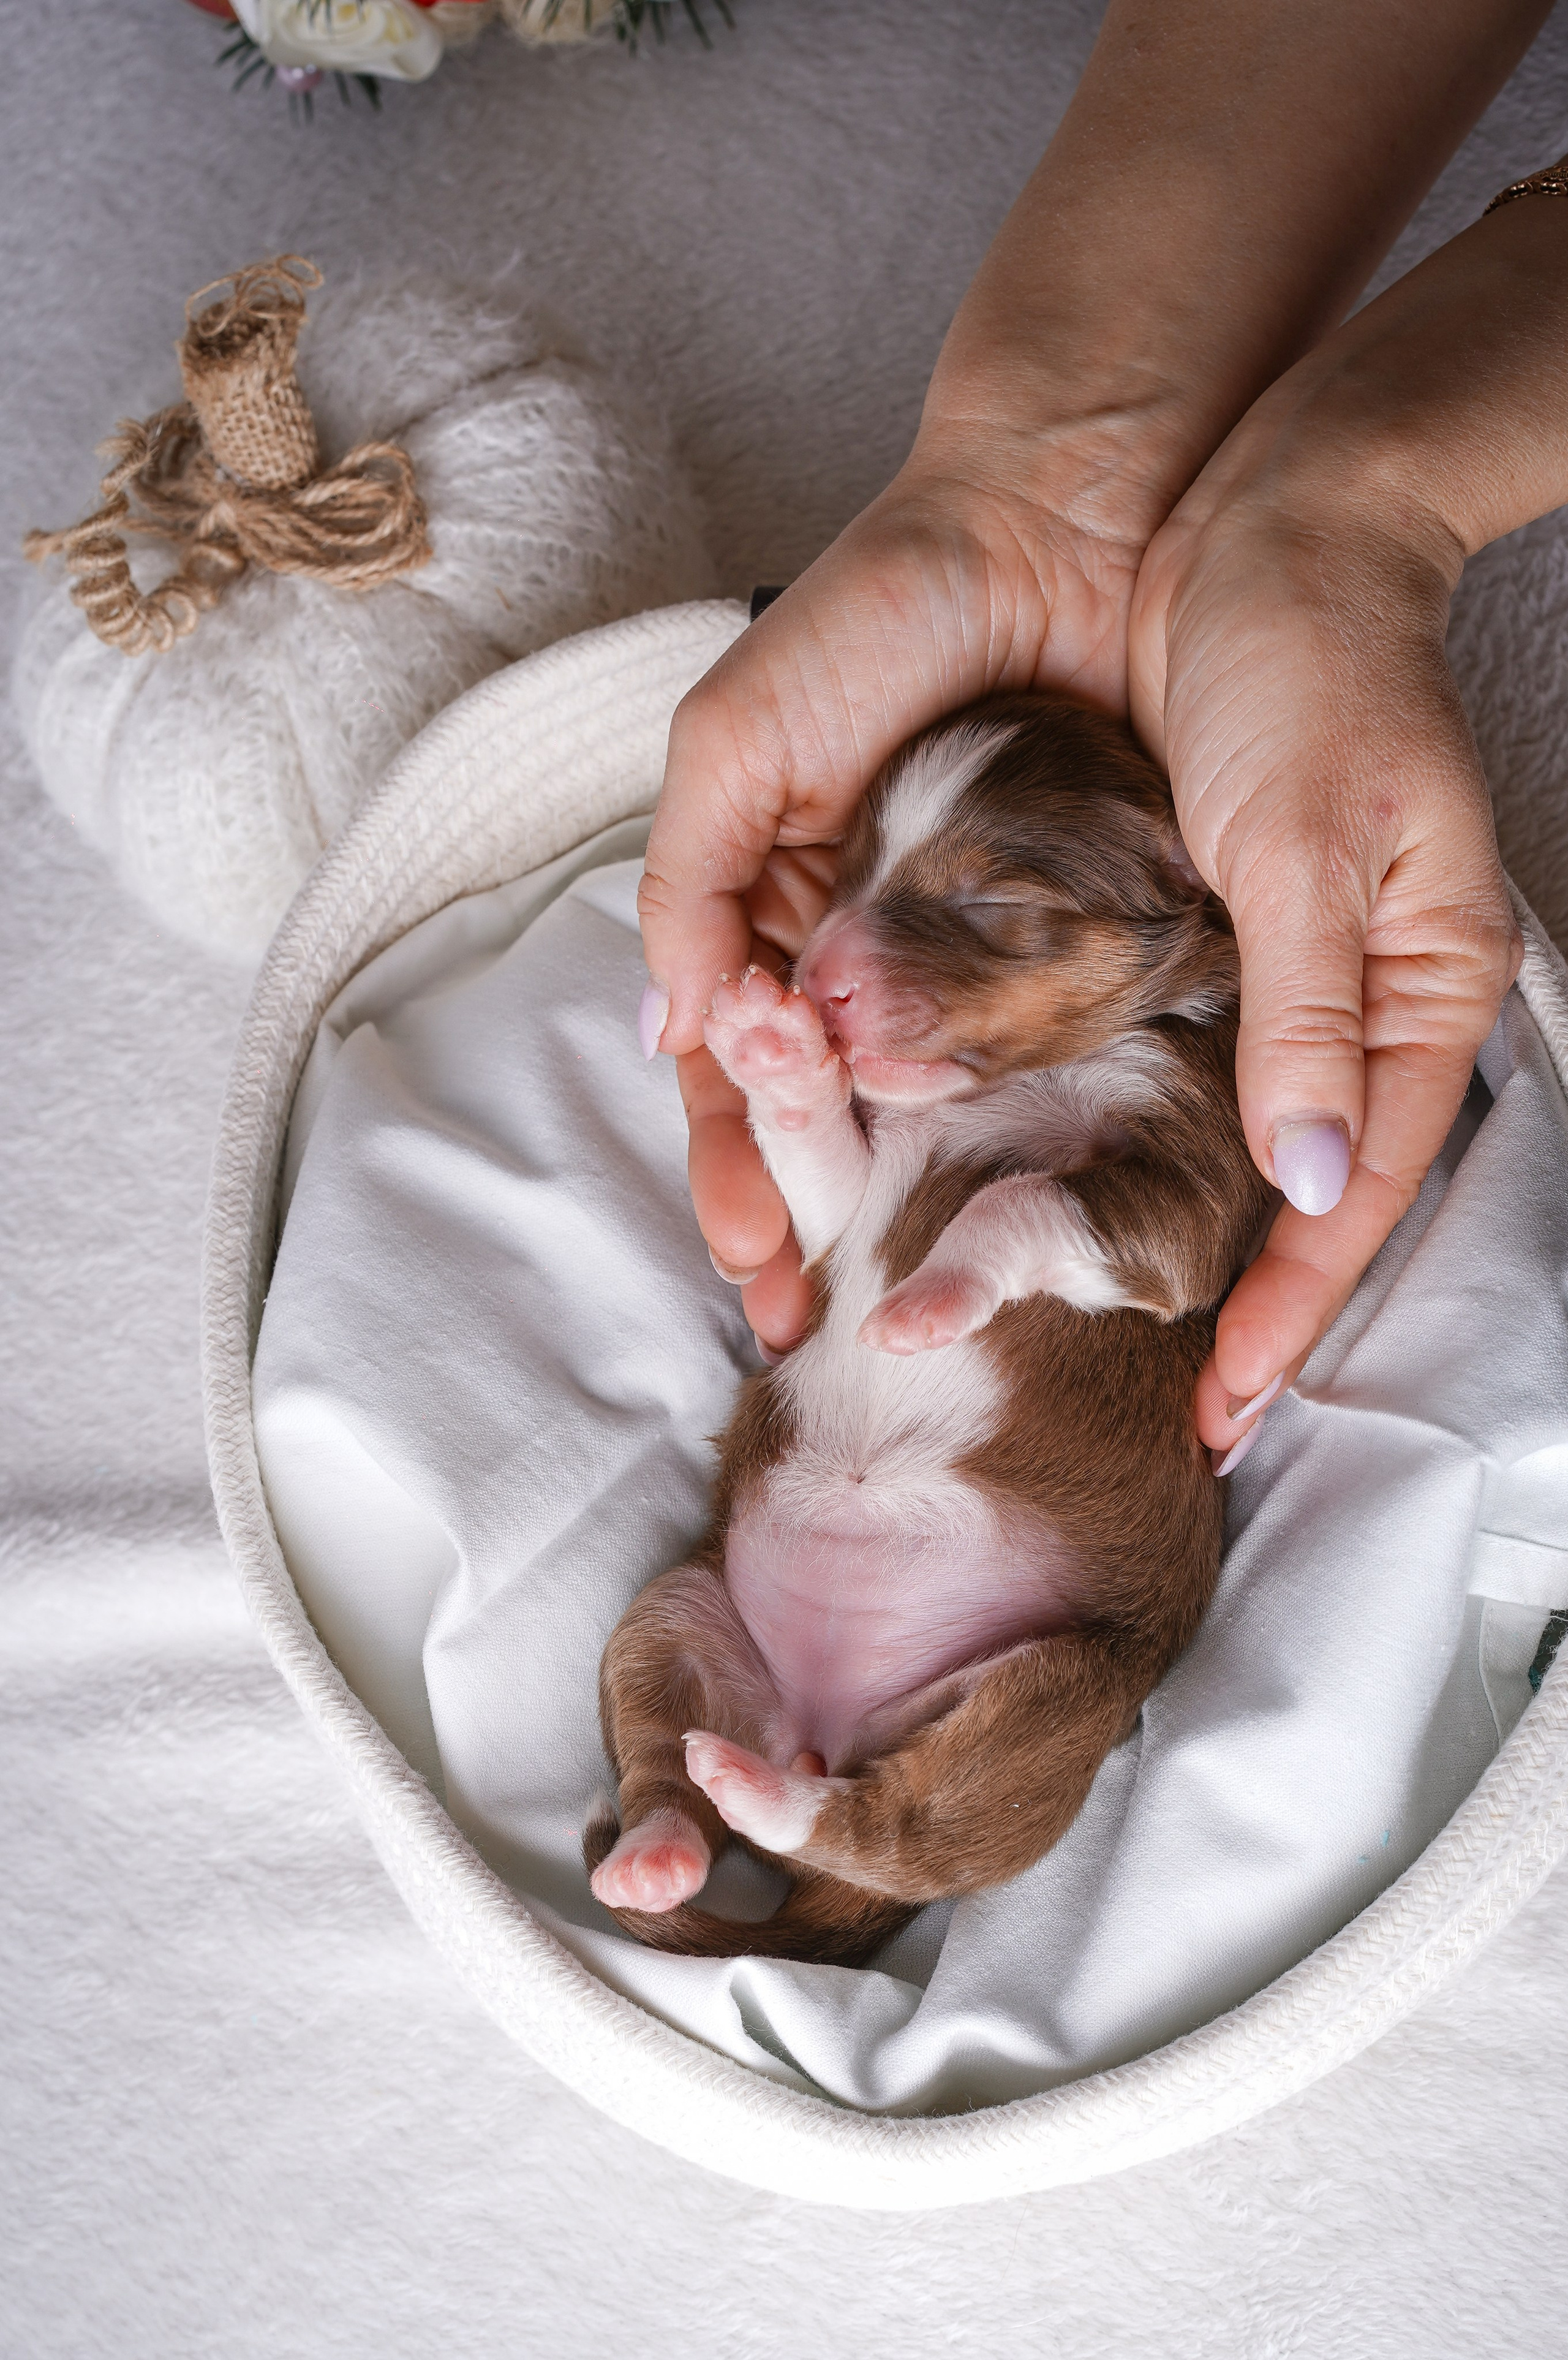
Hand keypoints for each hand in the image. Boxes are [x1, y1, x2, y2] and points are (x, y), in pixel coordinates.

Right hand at [640, 418, 1163, 1351]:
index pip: (733, 1071)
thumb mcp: (738, 738)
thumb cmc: (879, 610)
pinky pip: (1027, 1049)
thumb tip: (675, 1029)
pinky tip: (997, 1198)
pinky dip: (1004, 1124)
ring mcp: (962, 948)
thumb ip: (693, 879)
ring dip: (893, 1199)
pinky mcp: (1069, 933)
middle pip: (820, 1114)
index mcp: (773, 905)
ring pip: (917, 1099)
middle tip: (808, 1320)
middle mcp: (862, 946)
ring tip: (888, 1292)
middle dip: (804, 1218)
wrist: (1062, 515)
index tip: (750, 1265)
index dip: (733, 1170)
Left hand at [1130, 365, 1521, 1460]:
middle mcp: (1370, 992)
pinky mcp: (1230, 928)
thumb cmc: (1309, 659)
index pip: (1358, 1189)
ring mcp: (1300, 964)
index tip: (1225, 1401)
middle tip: (1184, 1410)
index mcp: (1423, 983)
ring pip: (1255, 1139)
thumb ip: (1308, 1015)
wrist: (1274, 523)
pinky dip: (1154, 1138)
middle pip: (1318, 1189)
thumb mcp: (1306, 838)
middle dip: (1255, 1301)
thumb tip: (1315, 1182)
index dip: (1295, 1303)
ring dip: (1200, 1235)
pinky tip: (1092, 1188)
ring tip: (1126, 1332)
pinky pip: (1199, 1064)